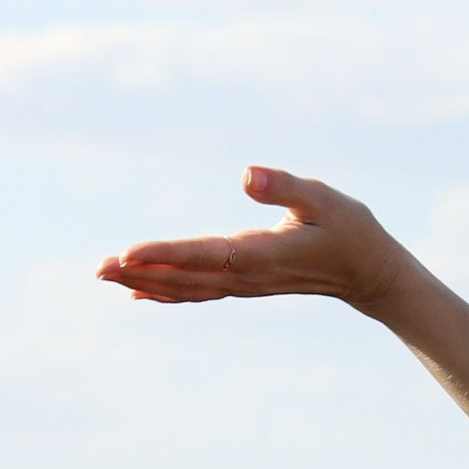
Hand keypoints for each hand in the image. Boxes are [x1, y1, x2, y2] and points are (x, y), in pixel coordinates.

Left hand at [96, 165, 405, 313]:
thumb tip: (246, 175)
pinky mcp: (246, 284)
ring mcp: (246, 284)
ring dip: (145, 283)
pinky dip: (168, 293)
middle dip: (140, 272)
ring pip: (187, 288)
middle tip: (97, 269)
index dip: (164, 255)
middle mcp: (248, 275)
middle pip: (185, 278)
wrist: (370, 274)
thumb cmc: (351, 230)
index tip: (127, 254)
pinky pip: (199, 292)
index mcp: (262, 254)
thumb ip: (285, 187)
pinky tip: (141, 293)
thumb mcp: (324, 198)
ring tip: (106, 277)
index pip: (204, 255)